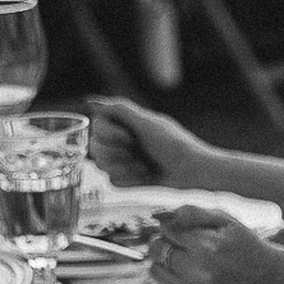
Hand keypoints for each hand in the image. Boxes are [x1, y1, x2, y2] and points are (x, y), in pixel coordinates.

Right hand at [86, 96, 211, 186]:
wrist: (191, 172)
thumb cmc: (174, 145)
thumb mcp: (148, 124)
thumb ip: (121, 110)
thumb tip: (92, 101)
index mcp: (126, 122)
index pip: (97, 125)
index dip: (111, 134)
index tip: (131, 138)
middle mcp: (122, 139)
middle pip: (96, 147)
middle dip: (117, 154)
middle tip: (138, 153)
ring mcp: (123, 159)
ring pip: (102, 165)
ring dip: (125, 168)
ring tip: (144, 167)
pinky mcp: (127, 178)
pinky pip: (112, 181)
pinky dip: (129, 181)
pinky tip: (145, 177)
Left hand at [149, 206, 281, 283]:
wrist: (266, 282)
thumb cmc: (245, 246)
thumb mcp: (226, 221)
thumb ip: (193, 213)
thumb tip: (161, 215)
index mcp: (208, 246)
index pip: (167, 230)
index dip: (170, 226)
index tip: (178, 228)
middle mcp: (201, 273)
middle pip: (158, 251)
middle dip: (163, 243)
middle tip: (178, 243)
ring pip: (156, 272)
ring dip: (164, 263)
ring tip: (184, 260)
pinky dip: (171, 282)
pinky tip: (189, 277)